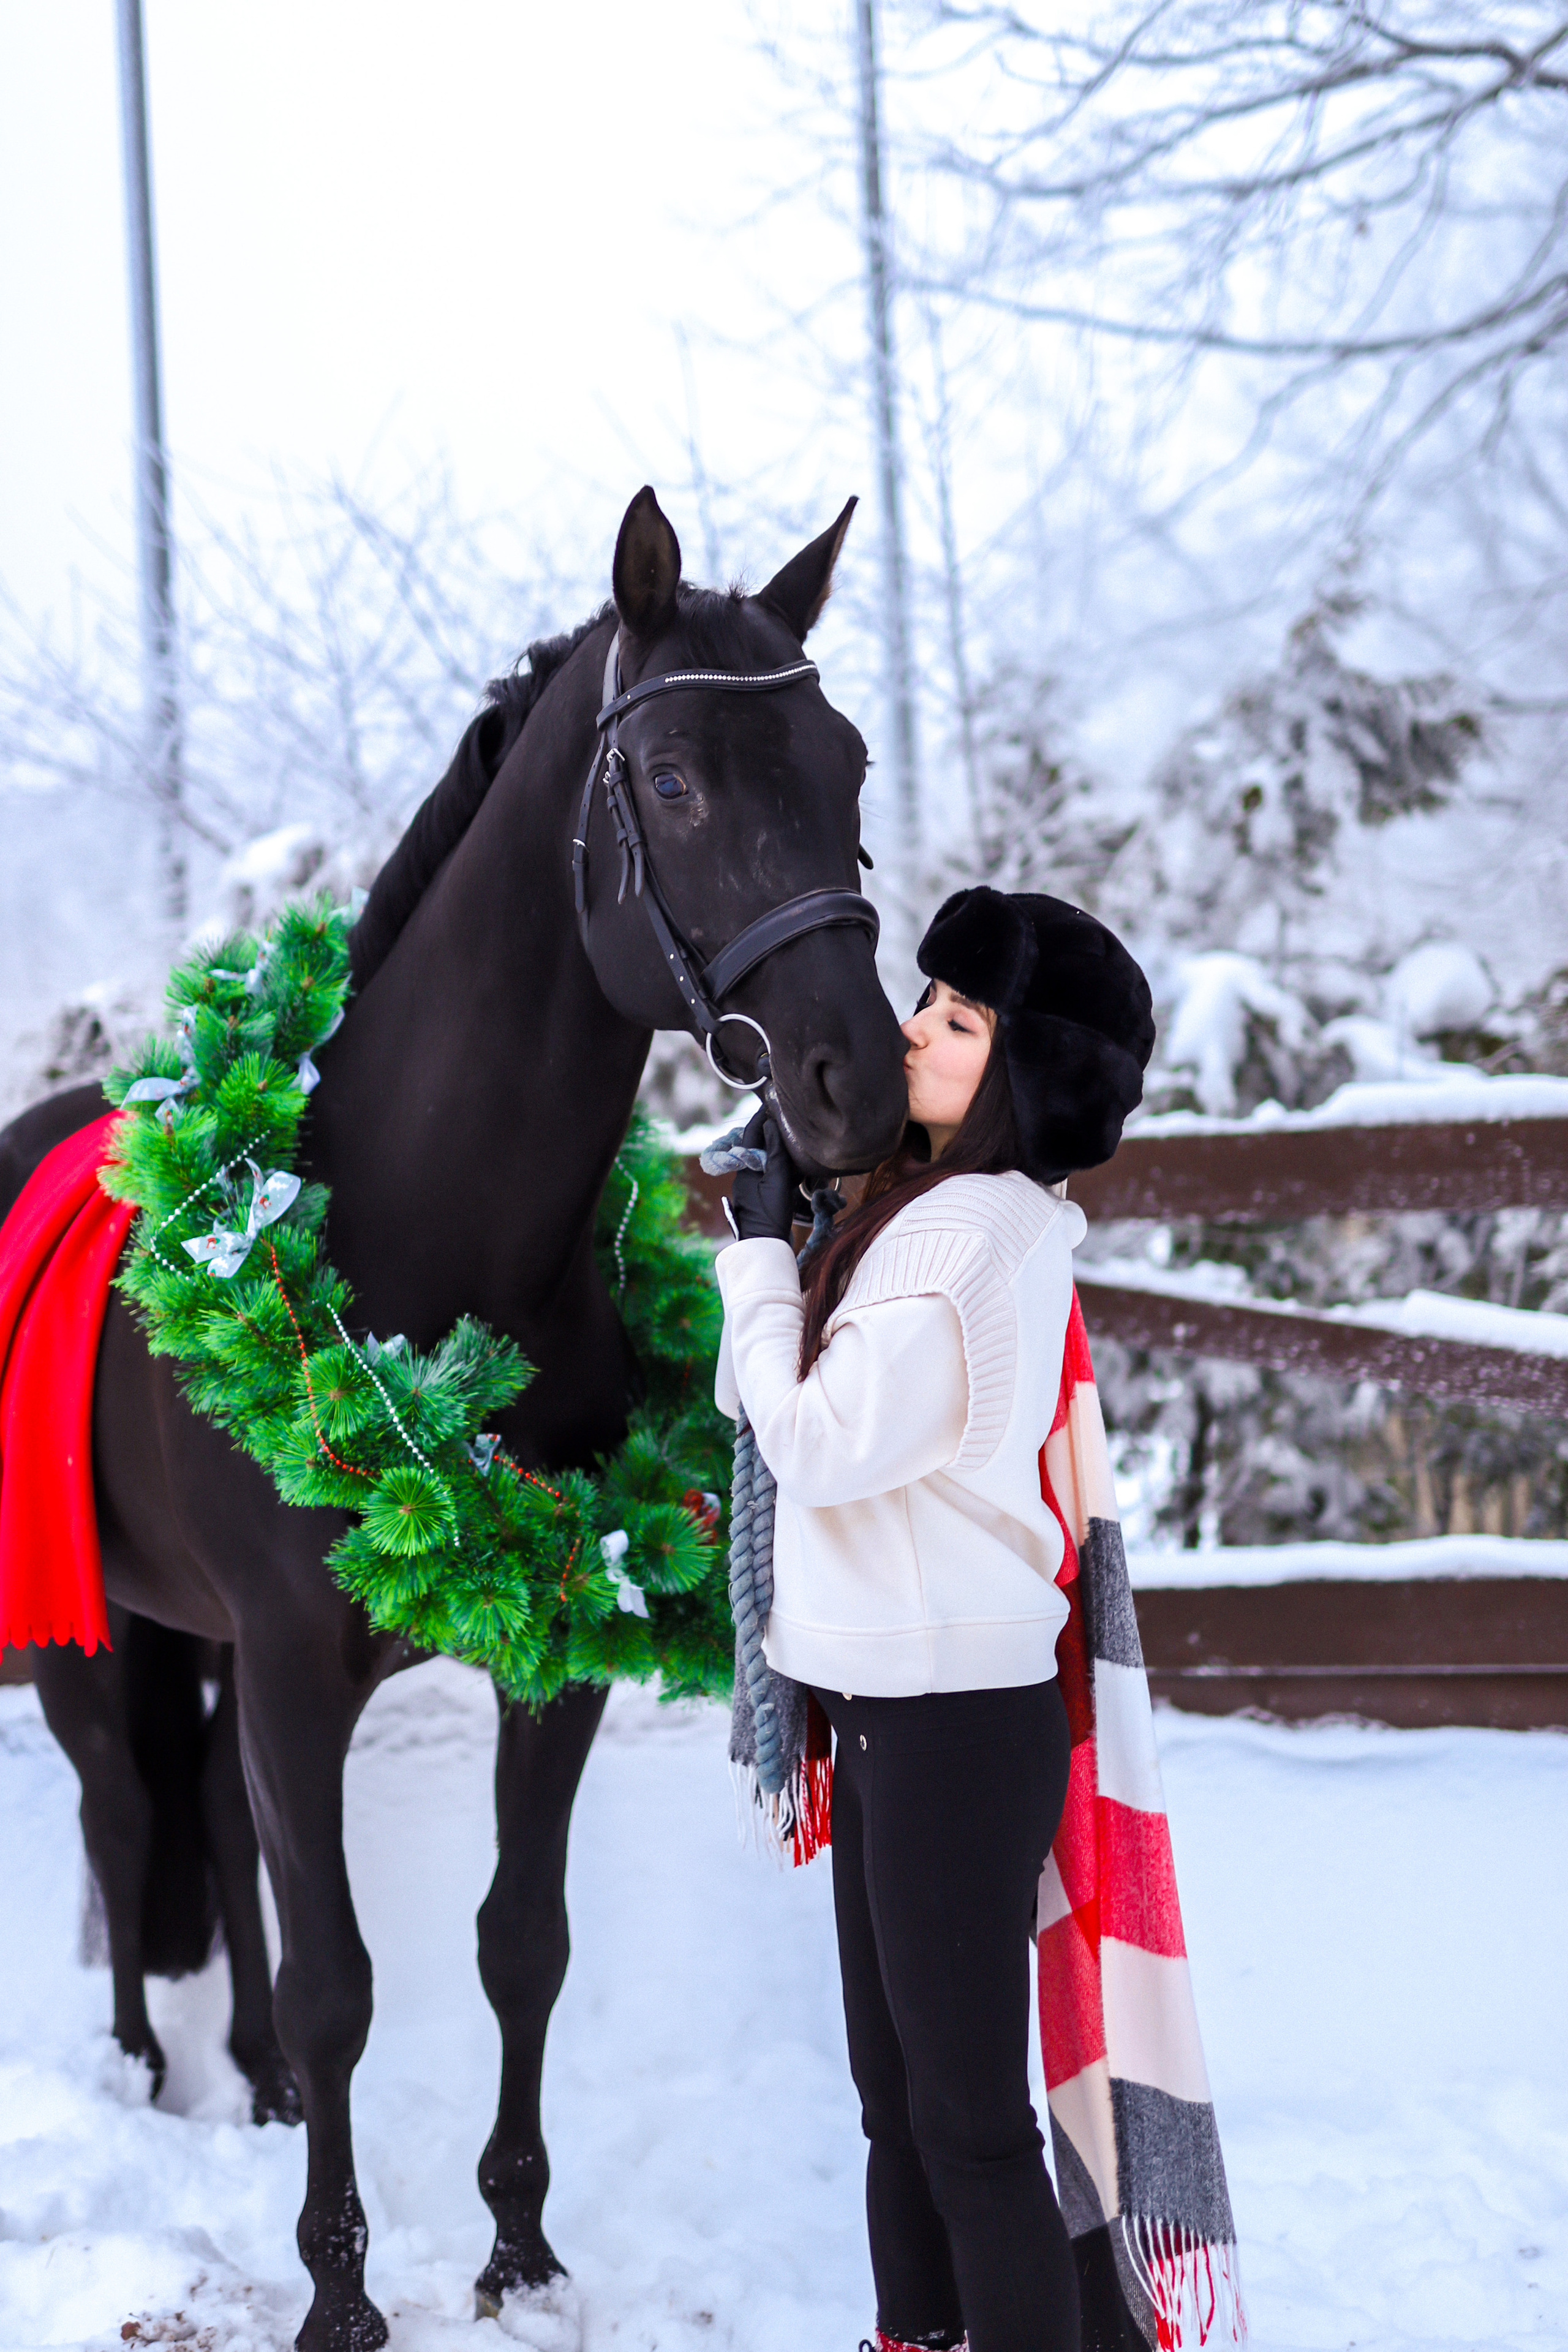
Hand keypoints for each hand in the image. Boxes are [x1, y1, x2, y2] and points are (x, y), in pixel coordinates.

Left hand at [729, 1109, 803, 1242]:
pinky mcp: (758, 1198)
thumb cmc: (770, 1213)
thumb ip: (774, 1152)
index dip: (760, 1118)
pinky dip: (776, 1165)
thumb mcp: (776, 1179)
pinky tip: (790, 1167)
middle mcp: (744, 1175)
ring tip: (789, 1139)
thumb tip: (769, 1125)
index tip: (770, 1104)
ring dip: (773, 1148)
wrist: (764, 1245)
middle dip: (767, 1131)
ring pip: (761, 1160)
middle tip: (782, 1118)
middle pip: (755, 1146)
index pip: (750, 1134)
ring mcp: (750, 1188)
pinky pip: (766, 1174)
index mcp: (745, 1168)